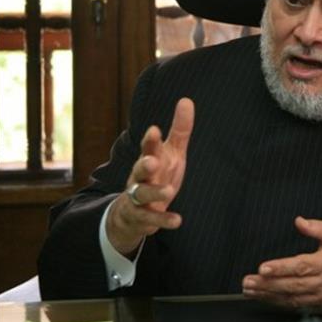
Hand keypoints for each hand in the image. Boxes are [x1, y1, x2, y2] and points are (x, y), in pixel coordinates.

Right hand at [106, 98, 193, 255]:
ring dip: (154, 192)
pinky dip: (164, 220)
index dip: (150, 140)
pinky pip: (151, 219)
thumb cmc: (158, 174)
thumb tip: (187, 100)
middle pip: (139, 169)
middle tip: (153, 161)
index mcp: (149, 158)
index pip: (148, 147)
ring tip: (169, 191)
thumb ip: (180, 130)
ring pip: (141, 193)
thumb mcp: (172, 153)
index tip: (154, 130)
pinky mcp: (142, 217)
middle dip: (144, 164)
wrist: (134, 211)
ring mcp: (138, 197)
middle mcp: (140, 177)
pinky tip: (178, 221)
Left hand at [242, 216, 321, 312]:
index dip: (280, 268)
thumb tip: (298, 221)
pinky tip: (265, 299)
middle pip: (291, 285)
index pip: (300, 266)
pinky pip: (297, 307)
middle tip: (247, 281)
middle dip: (267, 284)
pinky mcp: (320, 307)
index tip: (263, 268)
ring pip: (291, 298)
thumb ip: (317, 227)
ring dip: (269, 295)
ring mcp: (321, 297)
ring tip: (249, 291)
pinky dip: (279, 304)